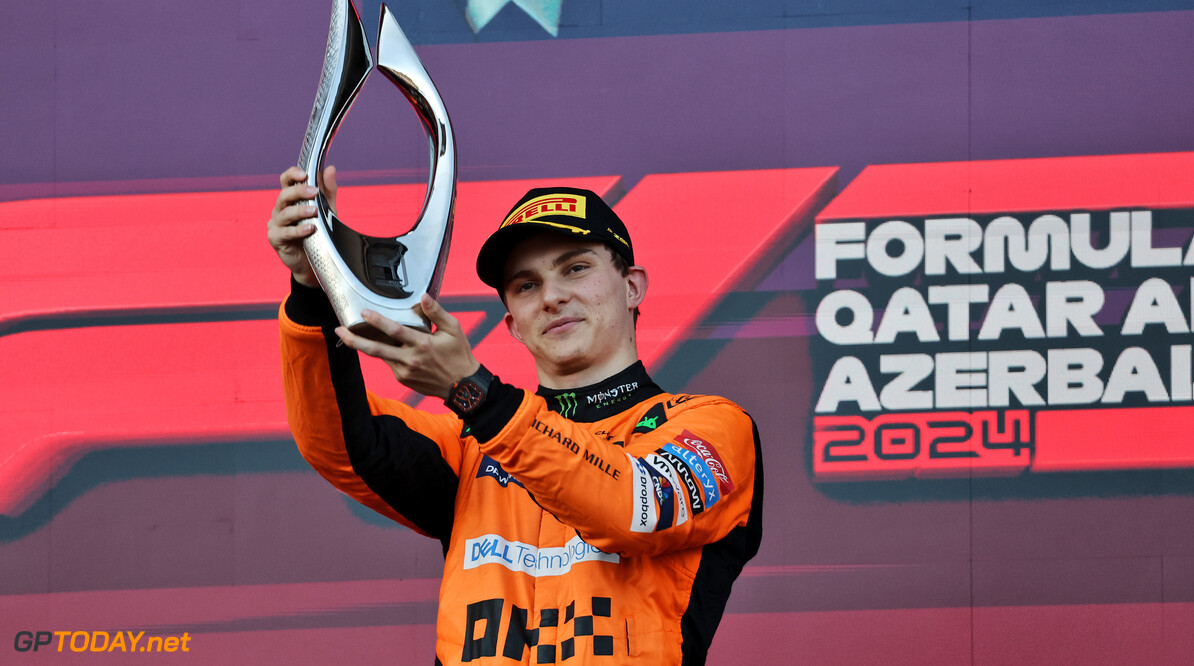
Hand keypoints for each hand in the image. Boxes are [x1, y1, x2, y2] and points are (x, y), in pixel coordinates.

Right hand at [267, 165, 338, 286]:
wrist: (313, 262)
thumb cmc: (318, 233)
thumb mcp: (327, 210)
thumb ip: (328, 191)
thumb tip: (331, 169)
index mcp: (290, 199)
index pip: (286, 181)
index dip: (292, 175)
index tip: (304, 174)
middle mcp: (280, 209)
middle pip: (284, 195)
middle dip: (299, 191)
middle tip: (314, 192)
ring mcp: (276, 224)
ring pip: (284, 213)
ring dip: (299, 211)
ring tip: (314, 211)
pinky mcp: (276, 239)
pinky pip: (285, 233)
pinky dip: (298, 230)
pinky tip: (310, 229)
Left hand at [335, 294, 479, 398]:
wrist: (462, 386)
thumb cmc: (459, 354)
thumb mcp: (454, 329)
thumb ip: (437, 312)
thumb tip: (423, 296)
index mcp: (423, 344)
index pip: (395, 331)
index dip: (378, 321)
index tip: (364, 312)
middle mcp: (410, 359)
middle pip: (375, 349)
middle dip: (353, 340)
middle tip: (338, 330)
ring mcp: (404, 371)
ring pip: (379, 356)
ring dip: (363, 346)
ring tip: (349, 335)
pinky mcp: (402, 378)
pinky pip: (388, 362)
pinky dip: (383, 353)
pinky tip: (381, 345)